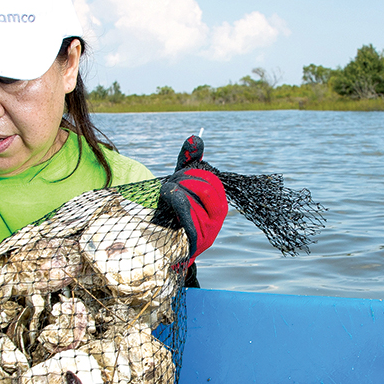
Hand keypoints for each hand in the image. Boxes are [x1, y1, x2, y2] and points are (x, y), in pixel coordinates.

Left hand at [158, 135, 227, 262]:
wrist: (164, 246)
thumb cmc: (175, 212)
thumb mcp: (181, 184)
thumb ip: (189, 162)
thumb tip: (196, 137)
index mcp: (219, 202)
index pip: (210, 179)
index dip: (192, 174)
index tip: (178, 176)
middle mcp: (219, 217)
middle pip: (205, 189)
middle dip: (184, 181)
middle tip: (169, 184)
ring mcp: (209, 231)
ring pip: (192, 202)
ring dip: (174, 194)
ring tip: (165, 196)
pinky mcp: (196, 241)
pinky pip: (186, 216)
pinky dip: (174, 205)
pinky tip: (166, 201)